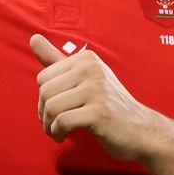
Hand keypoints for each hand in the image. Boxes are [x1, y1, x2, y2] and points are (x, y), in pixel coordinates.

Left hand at [31, 34, 164, 160]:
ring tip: (57, 132)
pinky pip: (62, 121)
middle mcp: (92, 69)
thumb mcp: (84, 78)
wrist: (141, 129)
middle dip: (44, 113)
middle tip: (54, 124)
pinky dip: (57, 132)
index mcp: (86, 59)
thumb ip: (57, 59)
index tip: (55, 110)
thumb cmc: (109, 105)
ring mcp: (97, 90)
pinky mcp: (99, 112)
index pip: (43, 77)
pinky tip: (64, 136)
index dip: (44, 97)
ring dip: (49, 126)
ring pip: (51, 107)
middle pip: (45, 92)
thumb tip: (33, 38)